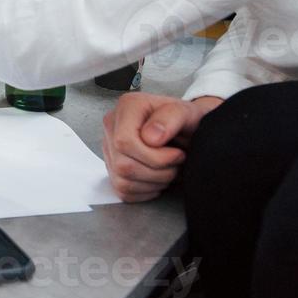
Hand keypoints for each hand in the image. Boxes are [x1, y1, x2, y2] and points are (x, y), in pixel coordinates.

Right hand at [101, 93, 222, 201]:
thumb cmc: (186, 121)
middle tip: (176, 164)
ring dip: (154, 183)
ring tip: (168, 170)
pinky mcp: (112, 167)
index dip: (154, 156)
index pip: (124, 142)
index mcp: (127, 107)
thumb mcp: (187, 113)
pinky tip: (158, 177)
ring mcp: (109, 147)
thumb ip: (171, 118)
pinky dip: (145, 191)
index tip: (177, 154)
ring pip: (122, 181)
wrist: (188, 130)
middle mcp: (112, 125)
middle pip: (123, 165)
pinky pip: (123, 190)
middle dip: (158, 172)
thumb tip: (149, 137)